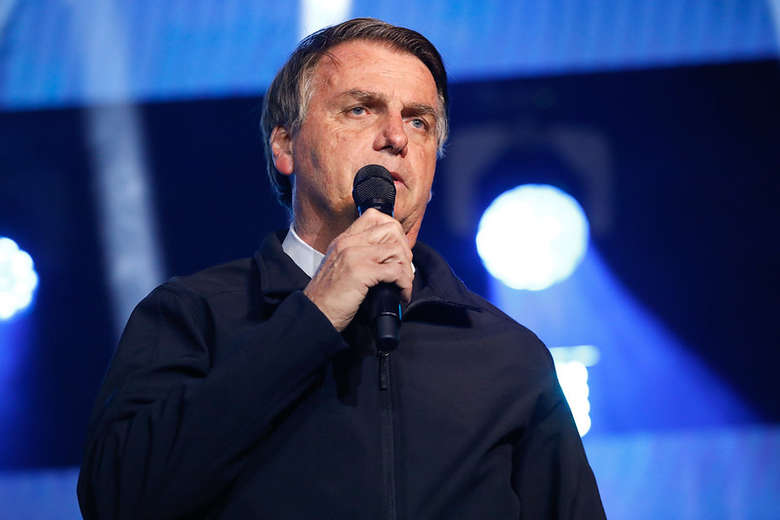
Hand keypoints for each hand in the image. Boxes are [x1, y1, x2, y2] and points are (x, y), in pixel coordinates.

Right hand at [303, 209, 413, 331]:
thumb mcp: (340, 267)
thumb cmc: (329, 298)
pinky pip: (396, 271)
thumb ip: (359, 256)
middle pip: (391, 229)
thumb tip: (390, 258)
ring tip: (402, 286)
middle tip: (404, 272)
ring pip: (397, 250)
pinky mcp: (361, 272)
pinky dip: (404, 284)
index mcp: (344, 240)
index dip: (394, 233)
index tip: (397, 253)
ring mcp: (354, 255)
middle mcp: (349, 243)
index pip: (375, 217)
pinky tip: (400, 295)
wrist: (313, 315)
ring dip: (406, 271)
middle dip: (405, 251)